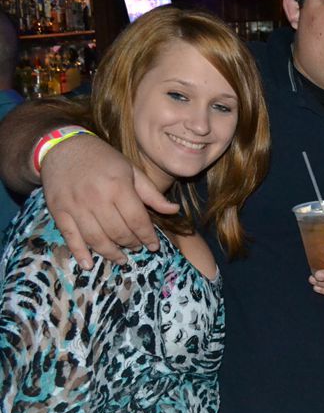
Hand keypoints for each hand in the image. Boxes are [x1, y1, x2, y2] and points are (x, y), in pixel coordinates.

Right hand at [41, 135, 178, 268]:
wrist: (63, 148)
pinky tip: (89, 264)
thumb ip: (152, 194)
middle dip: (131, 244)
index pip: (137, 220)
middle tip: (137, 247)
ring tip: (121, 258)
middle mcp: (96, 198)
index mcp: (118, 186)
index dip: (148, 236)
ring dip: (111, 253)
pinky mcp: (59, 211)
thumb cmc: (103, 159)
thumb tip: (174, 210)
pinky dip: (80, 253)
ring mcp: (75, 206)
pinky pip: (70, 238)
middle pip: (118, 232)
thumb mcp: (131, 170)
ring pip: (96, 239)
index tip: (154, 245)